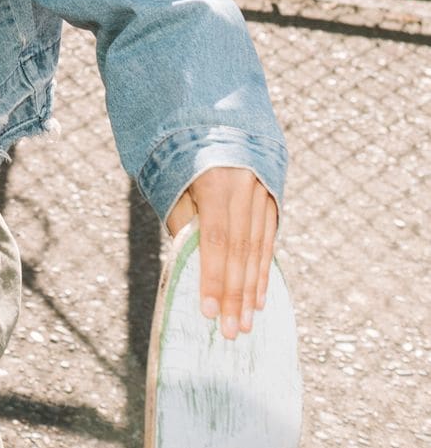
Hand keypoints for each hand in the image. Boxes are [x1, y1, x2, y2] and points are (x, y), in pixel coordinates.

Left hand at [166, 167, 278, 339]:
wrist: (220, 116)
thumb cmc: (185, 154)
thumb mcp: (175, 181)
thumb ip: (184, 220)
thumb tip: (192, 263)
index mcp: (216, 182)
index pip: (215, 240)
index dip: (214, 277)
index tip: (210, 311)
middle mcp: (244, 187)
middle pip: (240, 251)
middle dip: (236, 294)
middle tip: (233, 331)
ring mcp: (263, 191)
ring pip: (257, 249)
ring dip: (252, 289)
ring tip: (247, 322)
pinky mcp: (272, 197)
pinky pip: (268, 239)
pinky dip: (263, 270)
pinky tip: (260, 296)